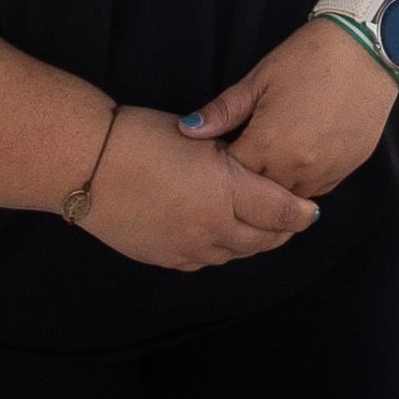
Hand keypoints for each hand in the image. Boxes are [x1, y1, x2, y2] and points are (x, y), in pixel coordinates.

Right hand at [74, 108, 318, 272]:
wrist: (88, 164)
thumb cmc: (142, 136)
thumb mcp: (199, 138)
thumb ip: (231, 158)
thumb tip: (251, 168)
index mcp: (226, 192)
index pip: (279, 211)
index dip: (299, 212)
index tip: (311, 210)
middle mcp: (212, 228)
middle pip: (262, 240)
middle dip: (282, 232)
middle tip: (293, 222)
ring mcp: (187, 248)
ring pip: (234, 254)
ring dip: (253, 243)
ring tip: (262, 231)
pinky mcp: (164, 258)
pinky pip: (205, 262)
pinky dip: (221, 251)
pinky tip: (223, 239)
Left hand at [178, 18, 398, 198]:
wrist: (369, 48)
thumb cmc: (309, 57)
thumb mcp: (260, 78)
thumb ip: (223, 111)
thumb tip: (186, 130)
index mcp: (269, 146)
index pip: (232, 177)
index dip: (221, 167)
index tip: (219, 152)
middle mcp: (297, 169)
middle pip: (259, 195)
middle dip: (247, 182)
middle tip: (243, 156)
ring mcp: (326, 173)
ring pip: (289, 199)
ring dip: (276, 184)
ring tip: (271, 158)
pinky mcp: (349, 169)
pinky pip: (317, 190)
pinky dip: (303, 180)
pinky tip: (299, 157)